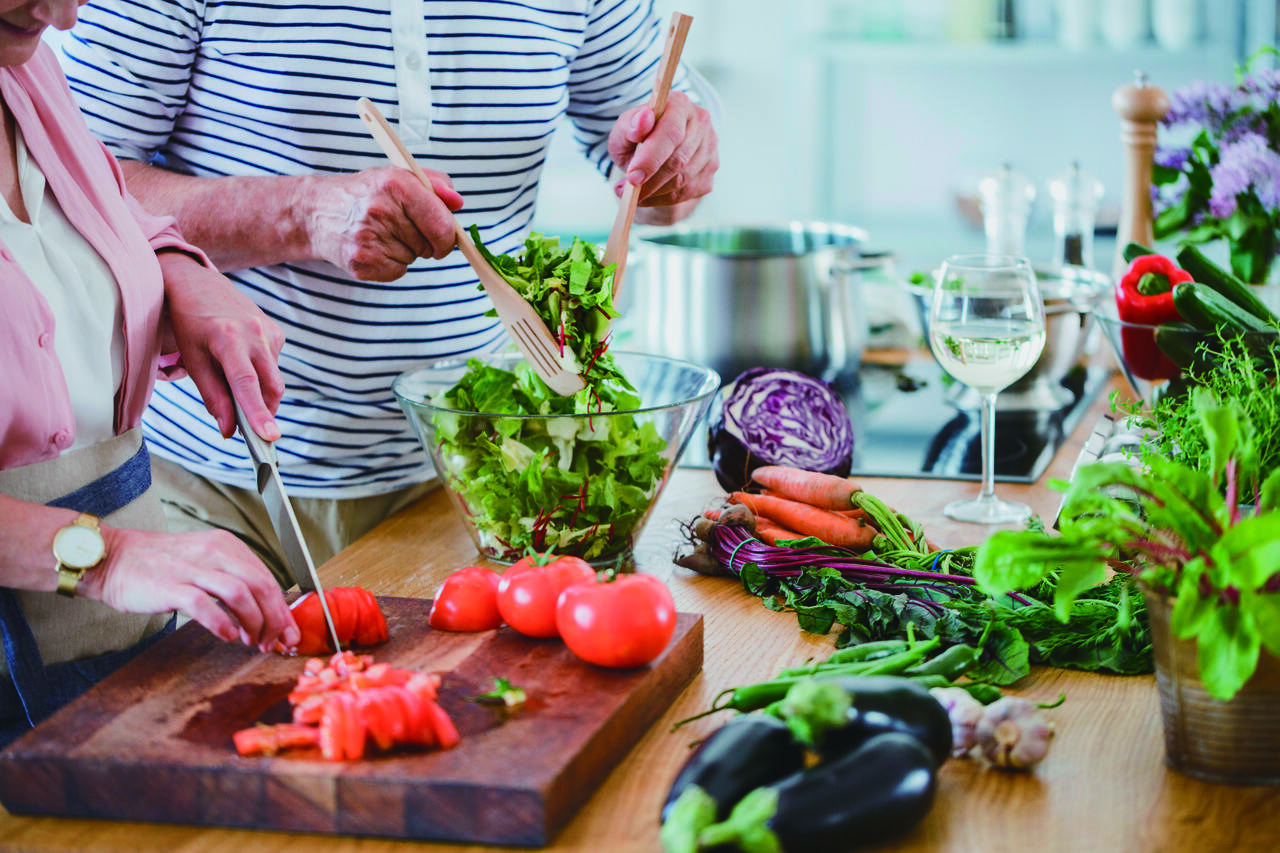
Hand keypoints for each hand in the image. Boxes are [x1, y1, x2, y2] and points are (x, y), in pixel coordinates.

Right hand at [83, 527, 299, 651]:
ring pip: (240, 594)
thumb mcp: (205, 562)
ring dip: (253, 623)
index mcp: (227, 547)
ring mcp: (193, 568)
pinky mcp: (171, 587)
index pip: (268, 579)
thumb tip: (266, 612)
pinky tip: (228, 636)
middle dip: (274, 620)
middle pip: (261, 586)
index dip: (282, 609)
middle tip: (272, 642)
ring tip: (251, 641)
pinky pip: (206, 606)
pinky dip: (223, 624)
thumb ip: (234, 581)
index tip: (288, 632)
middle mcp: (215, 553)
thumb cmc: (162, 565)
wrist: (114, 557)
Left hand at [158, 252, 285, 440]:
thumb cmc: (189, 324)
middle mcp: (255, 333)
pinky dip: (260, 374)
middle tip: (252, 430)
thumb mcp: (193, 359)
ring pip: (274, 379)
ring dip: (259, 392)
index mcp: (227, 338)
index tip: (269, 436)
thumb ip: (213, 397)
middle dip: (264, 412)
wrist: (198, 284)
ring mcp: (270, 331)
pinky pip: (274, 366)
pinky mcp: (277, 332)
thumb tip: (229, 430)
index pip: (246, 384)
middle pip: (271, 386)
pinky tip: (242, 359)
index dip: (257, 413)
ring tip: (232, 378)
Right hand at [302, 166, 463, 281]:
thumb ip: (435, 185)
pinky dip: (392, 263)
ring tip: (381, 233)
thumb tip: (458, 204)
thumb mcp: (399, 176)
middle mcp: (380, 210)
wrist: (318, 212)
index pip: (441, 224)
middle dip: (424, 241)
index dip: (448, 236)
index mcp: (396, 184)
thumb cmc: (367, 193)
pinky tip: (374, 246)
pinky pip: (397, 272)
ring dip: (405, 250)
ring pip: (413, 258)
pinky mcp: (361, 263)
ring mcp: (368, 238)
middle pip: (429, 245)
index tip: (444, 237)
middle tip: (401, 228)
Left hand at [608, 91, 717, 211]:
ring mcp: (710, 147)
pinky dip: (663, 199)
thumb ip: (629, 125)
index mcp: (679, 104)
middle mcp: (701, 122)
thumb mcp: (624, 130)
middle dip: (650, 181)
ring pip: (683, 180)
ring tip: (633, 194)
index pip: (671, 133)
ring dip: (654, 192)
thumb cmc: (636, 138)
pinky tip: (649, 195)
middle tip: (625, 191)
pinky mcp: (711, 170)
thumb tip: (643, 120)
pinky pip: (687, 193)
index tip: (632, 177)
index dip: (651, 158)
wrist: (654, 151)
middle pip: (678, 160)